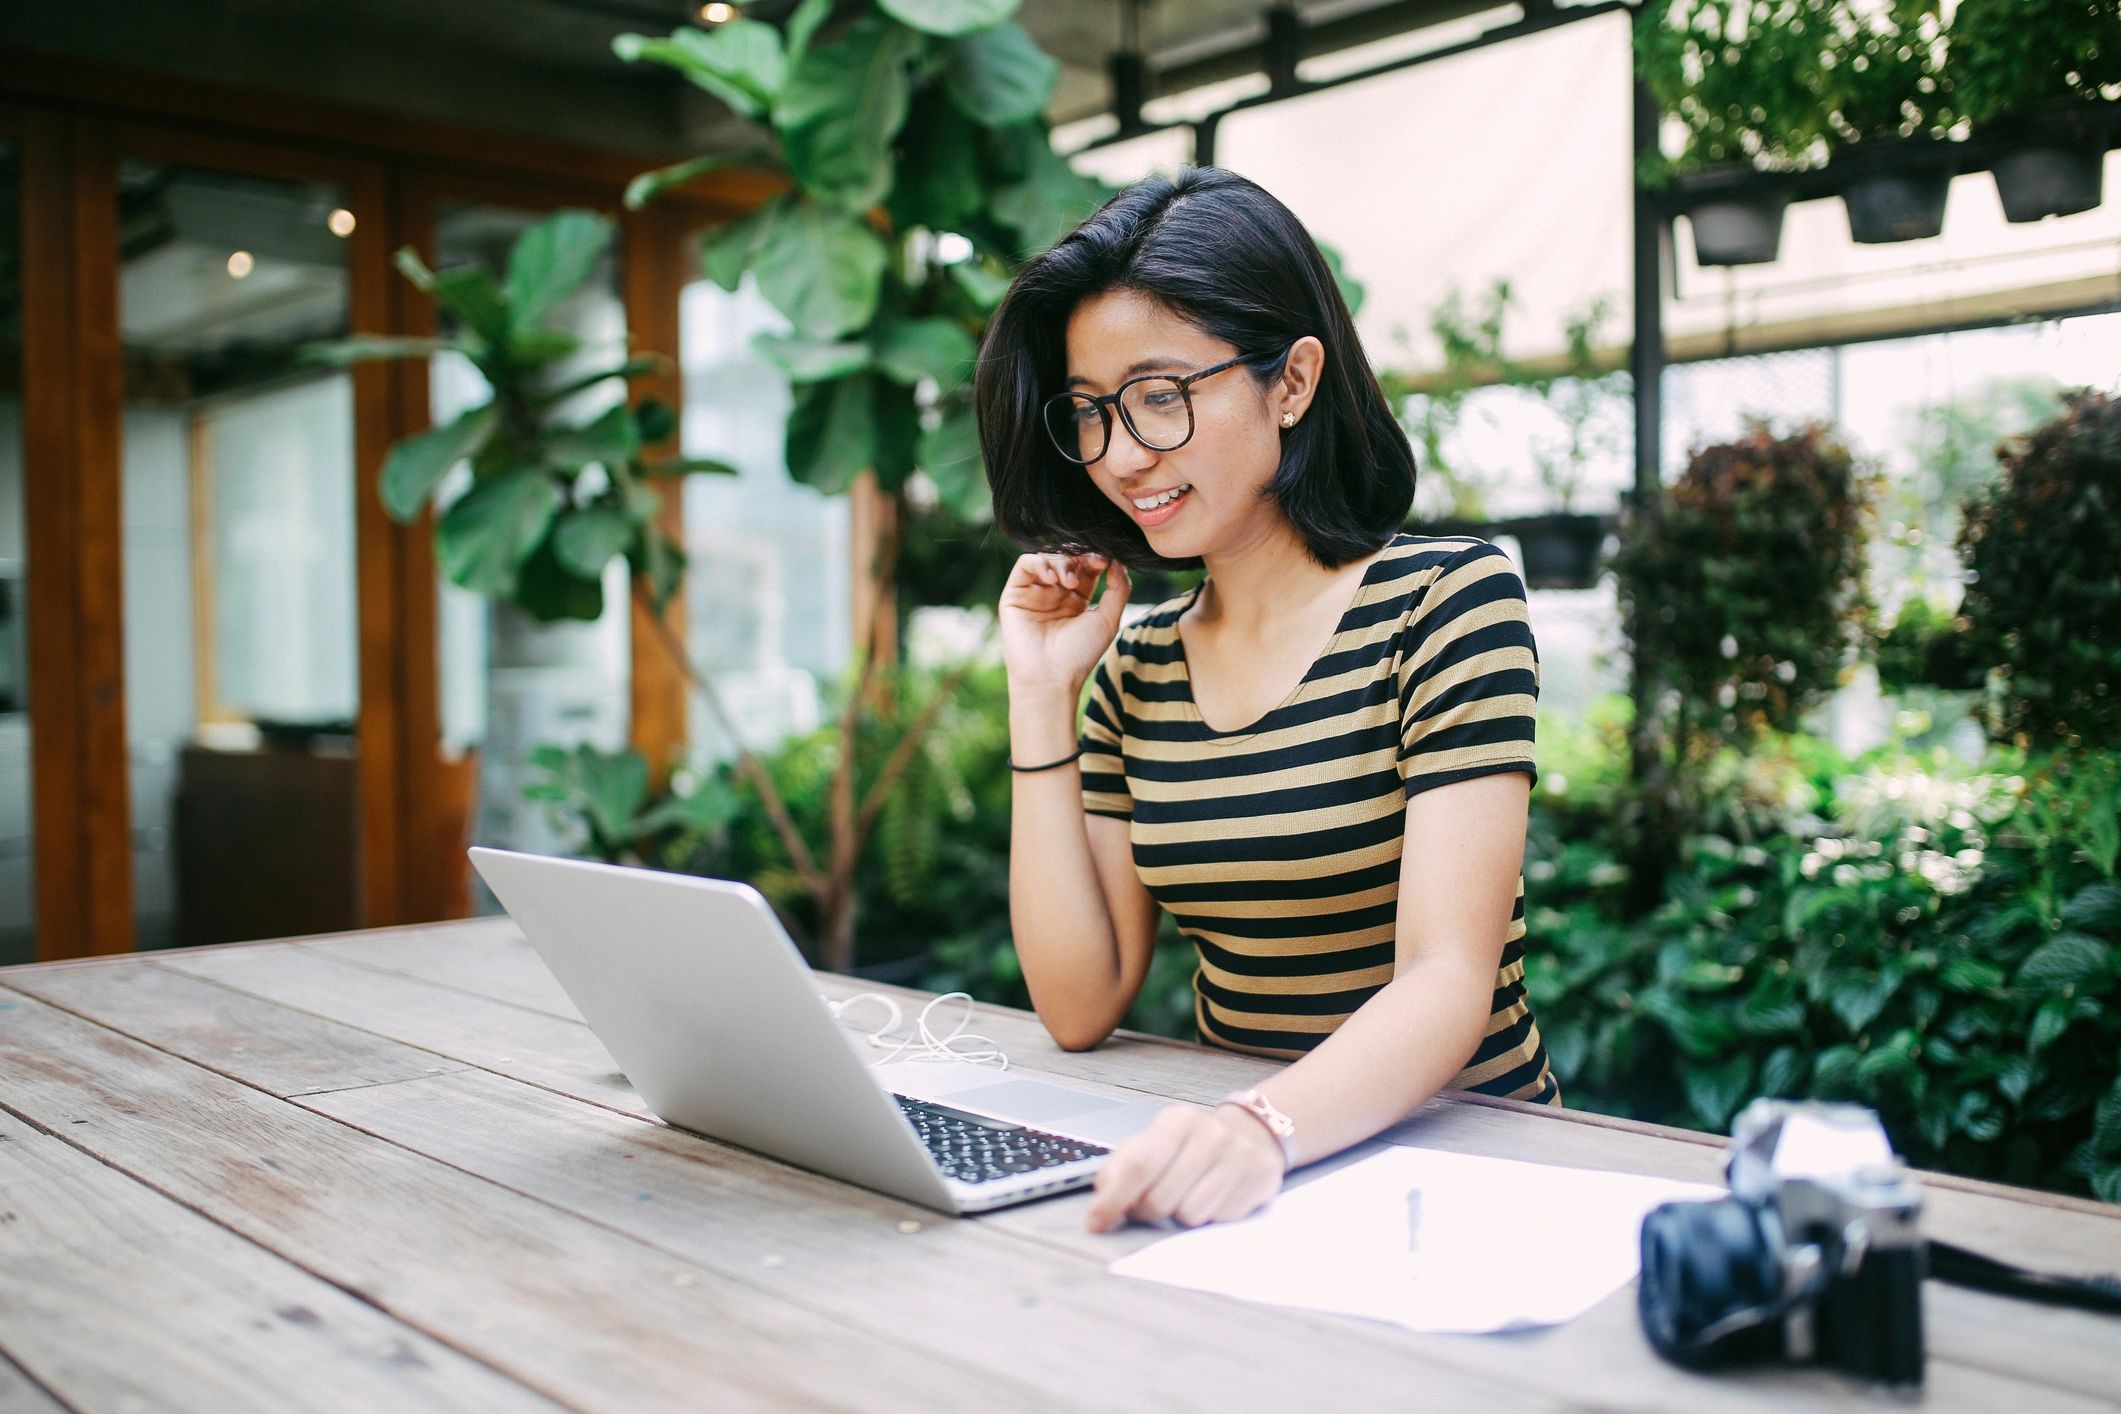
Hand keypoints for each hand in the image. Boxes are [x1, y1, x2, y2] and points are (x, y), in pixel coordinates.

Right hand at [998, 552, 1130, 695]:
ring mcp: (1034, 593)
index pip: (1086, 568)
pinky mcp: (1015, 594)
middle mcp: (1054, 594)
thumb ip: (1119, 590)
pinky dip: (1040, 563)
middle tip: (1092, 564)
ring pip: (1048, 558)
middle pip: (1068, 559)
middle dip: (1081, 557)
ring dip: (1062, 562)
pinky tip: (1052, 579)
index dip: (1096, 559)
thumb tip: (1119, 562)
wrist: (1051, 677)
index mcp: (1076, 600)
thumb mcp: (1109, 620)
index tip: (1107, 561)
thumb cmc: (1080, 654)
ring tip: (1070, 581)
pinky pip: (1025, 565)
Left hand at [1083, 1103, 1285, 1232]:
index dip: (1113, 1200)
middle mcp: (1211, 1134)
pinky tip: (1215, 1196)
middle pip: (1160, 1200)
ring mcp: (1240, 1157)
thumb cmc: (1191, 1146)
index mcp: (1177, 1121)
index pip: (1139, 1166)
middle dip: (1148, 1211)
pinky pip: (1220, 1221)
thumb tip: (1102, 1199)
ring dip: (1181, 1215)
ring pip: (1190, 1217)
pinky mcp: (1261, 1180)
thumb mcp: (1154, 1143)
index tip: (1096, 1223)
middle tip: (1152, 1202)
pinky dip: (1211, 1217)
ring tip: (1188, 1194)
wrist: (1252, 1135)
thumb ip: (1122, 1167)